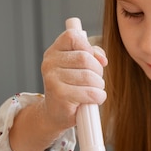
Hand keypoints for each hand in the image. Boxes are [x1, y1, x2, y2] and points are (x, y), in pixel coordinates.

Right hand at [9, 28, 107, 150]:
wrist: (55, 113)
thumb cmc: (71, 87)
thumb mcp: (79, 66)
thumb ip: (91, 54)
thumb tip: (102, 58)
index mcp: (53, 51)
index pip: (72, 36)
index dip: (88, 46)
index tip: (93, 59)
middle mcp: (49, 63)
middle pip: (85, 58)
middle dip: (97, 70)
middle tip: (95, 80)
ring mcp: (52, 79)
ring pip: (89, 76)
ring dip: (99, 86)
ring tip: (93, 90)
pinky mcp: (60, 96)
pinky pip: (90, 93)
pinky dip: (98, 97)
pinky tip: (93, 100)